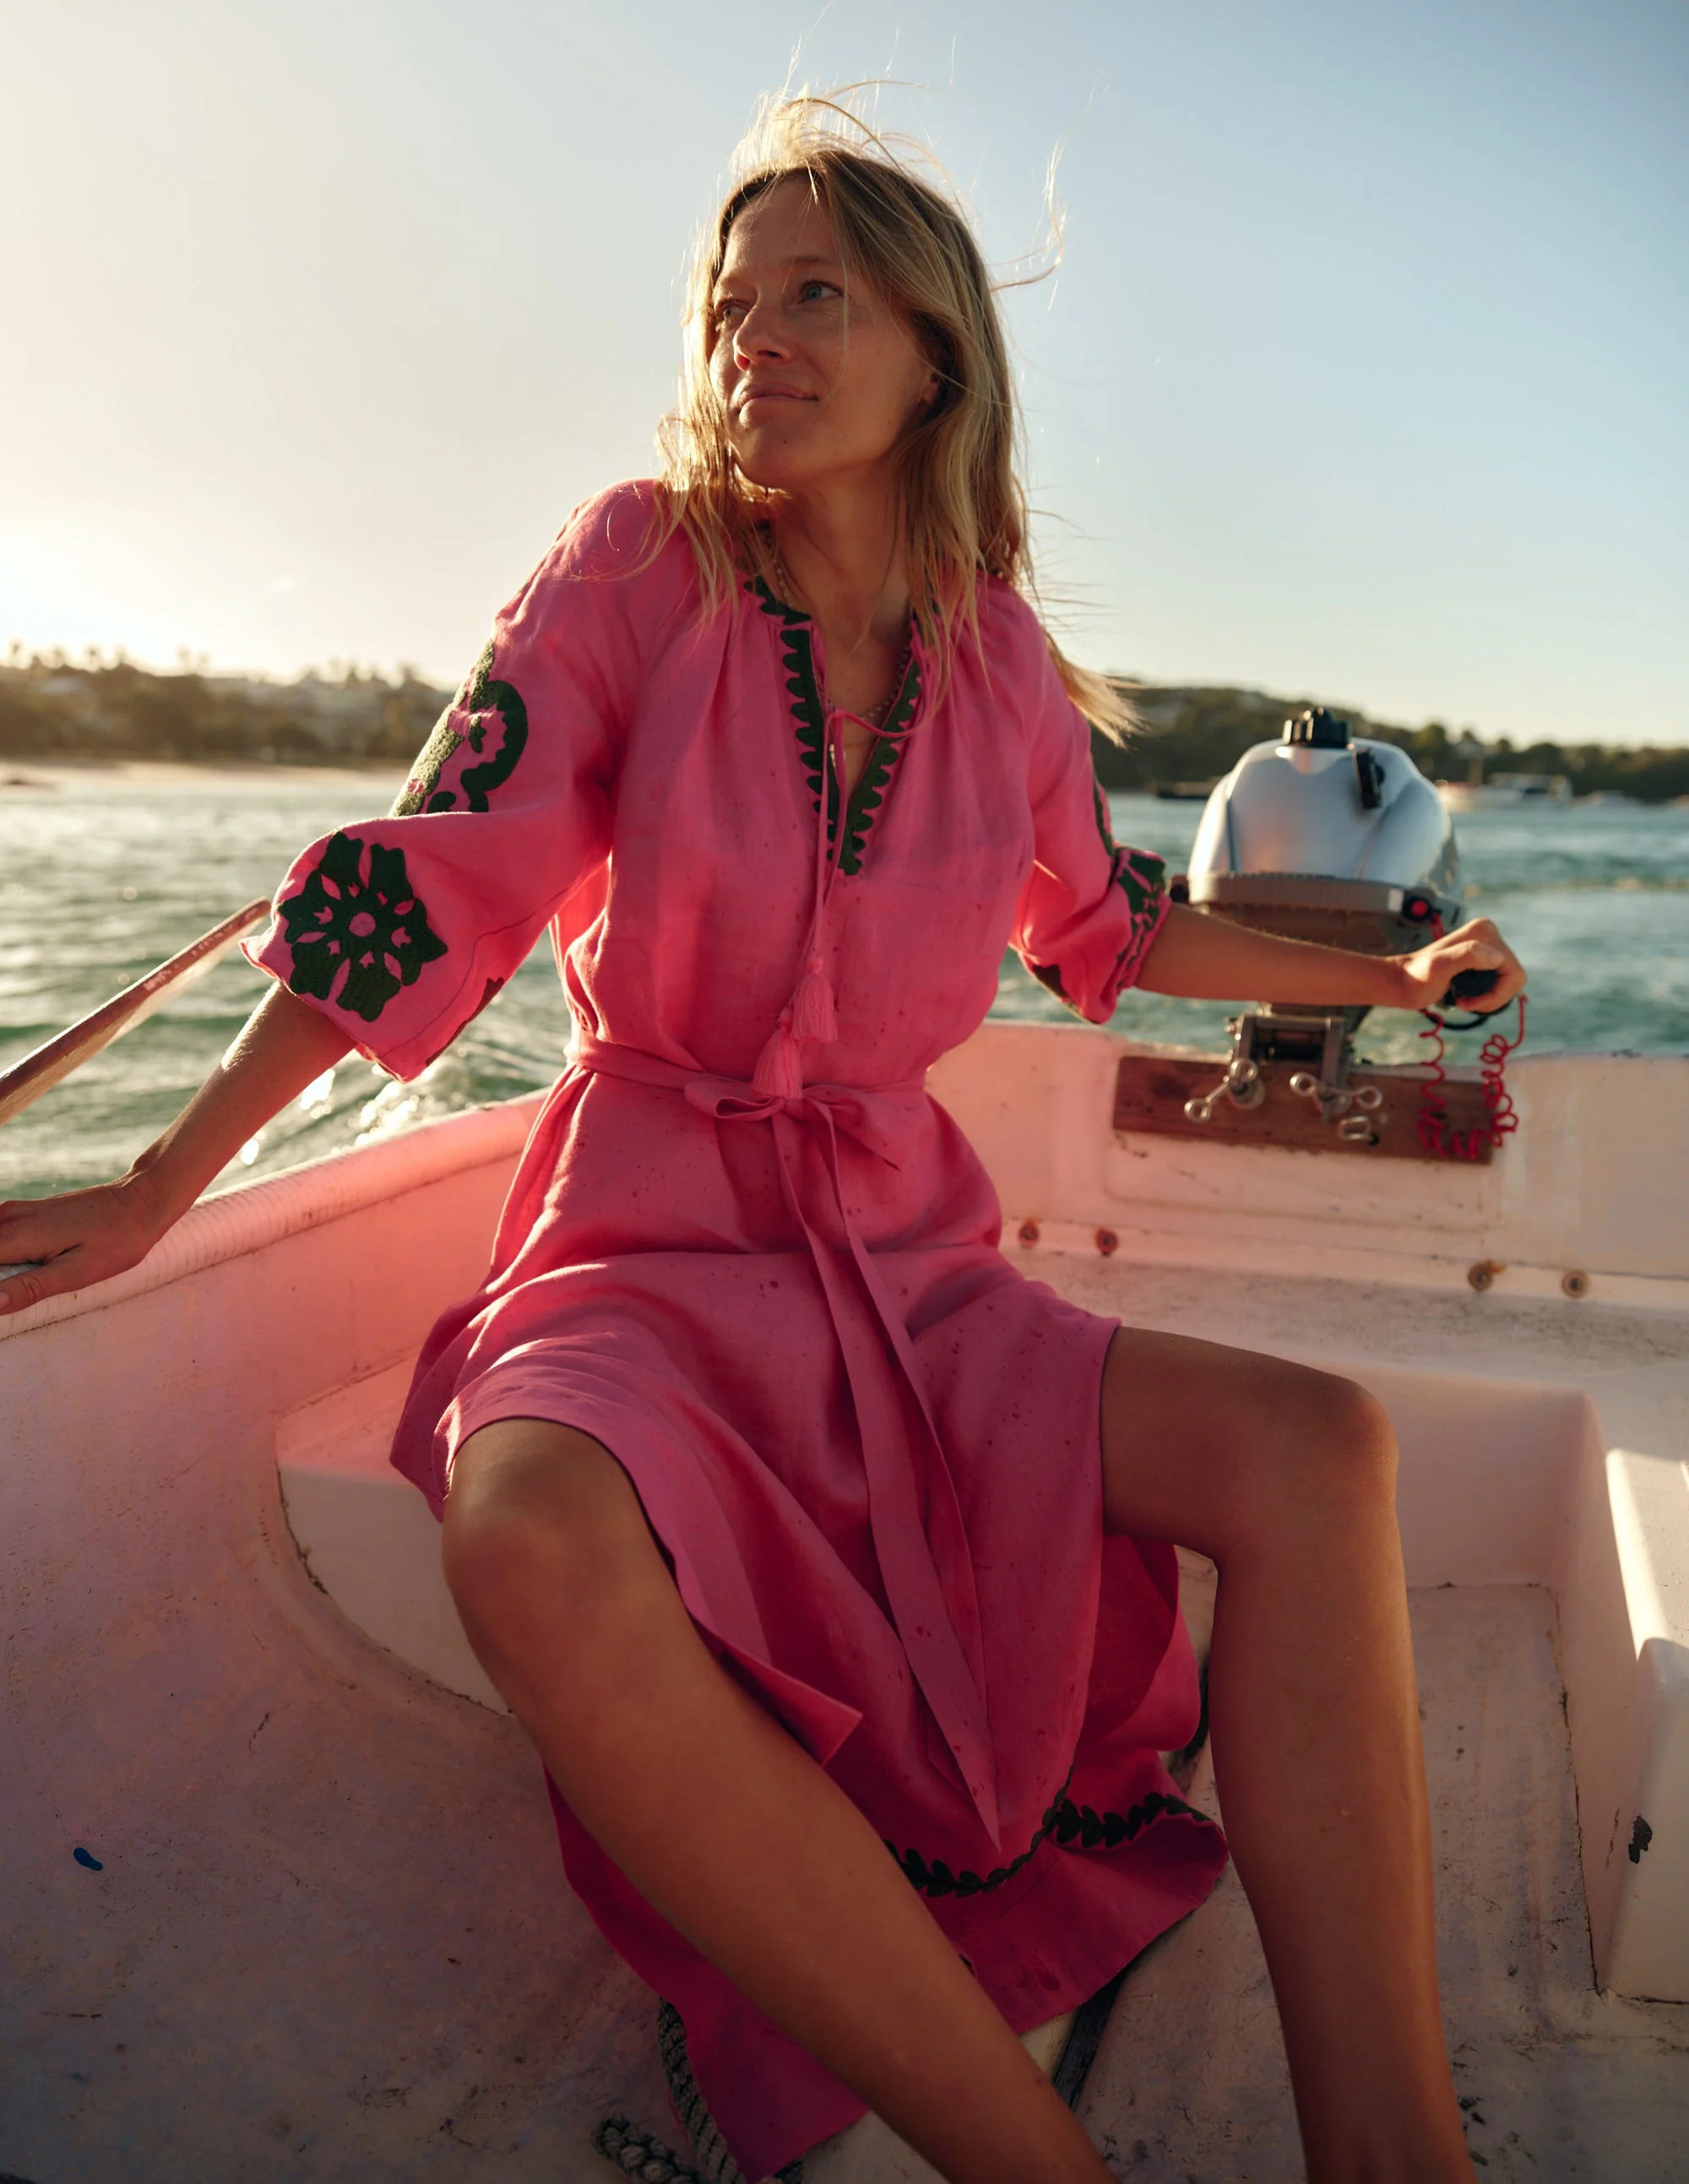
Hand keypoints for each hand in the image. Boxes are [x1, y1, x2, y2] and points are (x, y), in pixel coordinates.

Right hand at [0, 1169, 172, 1315]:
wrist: (140, 1202)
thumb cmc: (115, 1240)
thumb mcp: (75, 1272)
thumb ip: (29, 1288)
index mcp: (15, 1236)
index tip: (7, 1297)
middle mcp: (7, 1219)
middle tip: (23, 1290)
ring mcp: (14, 1212)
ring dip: (1, 1270)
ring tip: (30, 1281)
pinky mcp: (23, 1213)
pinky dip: (2, 1257)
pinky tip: (21, 1272)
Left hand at [1390, 918, 1525, 1015]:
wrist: (1402, 983)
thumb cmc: (1416, 978)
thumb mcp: (1439, 967)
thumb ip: (1467, 956)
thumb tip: (1498, 957)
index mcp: (1484, 931)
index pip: (1513, 972)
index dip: (1496, 994)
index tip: (1467, 1001)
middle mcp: (1489, 934)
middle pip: (1513, 977)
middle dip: (1493, 997)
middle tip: (1465, 1003)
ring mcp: (1487, 946)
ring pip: (1508, 982)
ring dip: (1489, 998)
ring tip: (1464, 1001)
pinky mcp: (1483, 958)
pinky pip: (1500, 983)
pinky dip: (1486, 996)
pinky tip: (1465, 997)